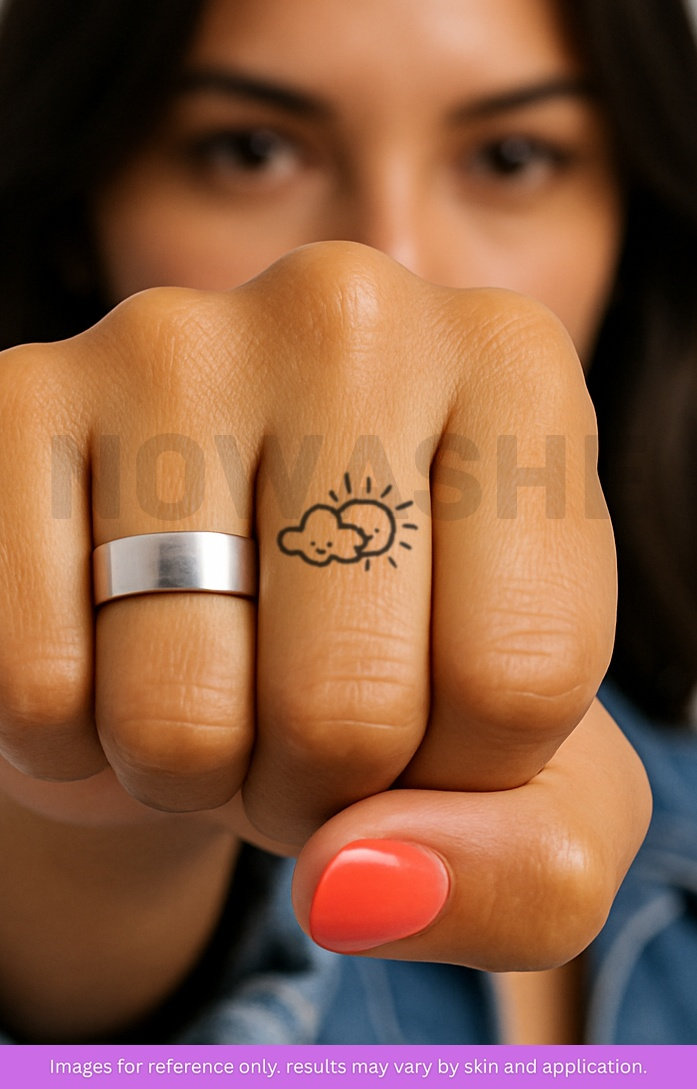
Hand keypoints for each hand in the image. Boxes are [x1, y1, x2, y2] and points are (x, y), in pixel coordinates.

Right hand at [0, 241, 647, 976]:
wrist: (230, 591)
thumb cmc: (401, 659)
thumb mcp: (531, 771)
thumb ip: (534, 864)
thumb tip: (365, 884)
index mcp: (515, 366)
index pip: (521, 677)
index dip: (465, 772)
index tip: (434, 714)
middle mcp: (351, 312)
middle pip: (351, 703)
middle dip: (323, 786)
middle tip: (309, 719)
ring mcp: (171, 342)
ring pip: (179, 716)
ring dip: (197, 769)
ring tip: (214, 680)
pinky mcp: (22, 398)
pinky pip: (35, 684)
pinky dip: (75, 732)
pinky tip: (109, 649)